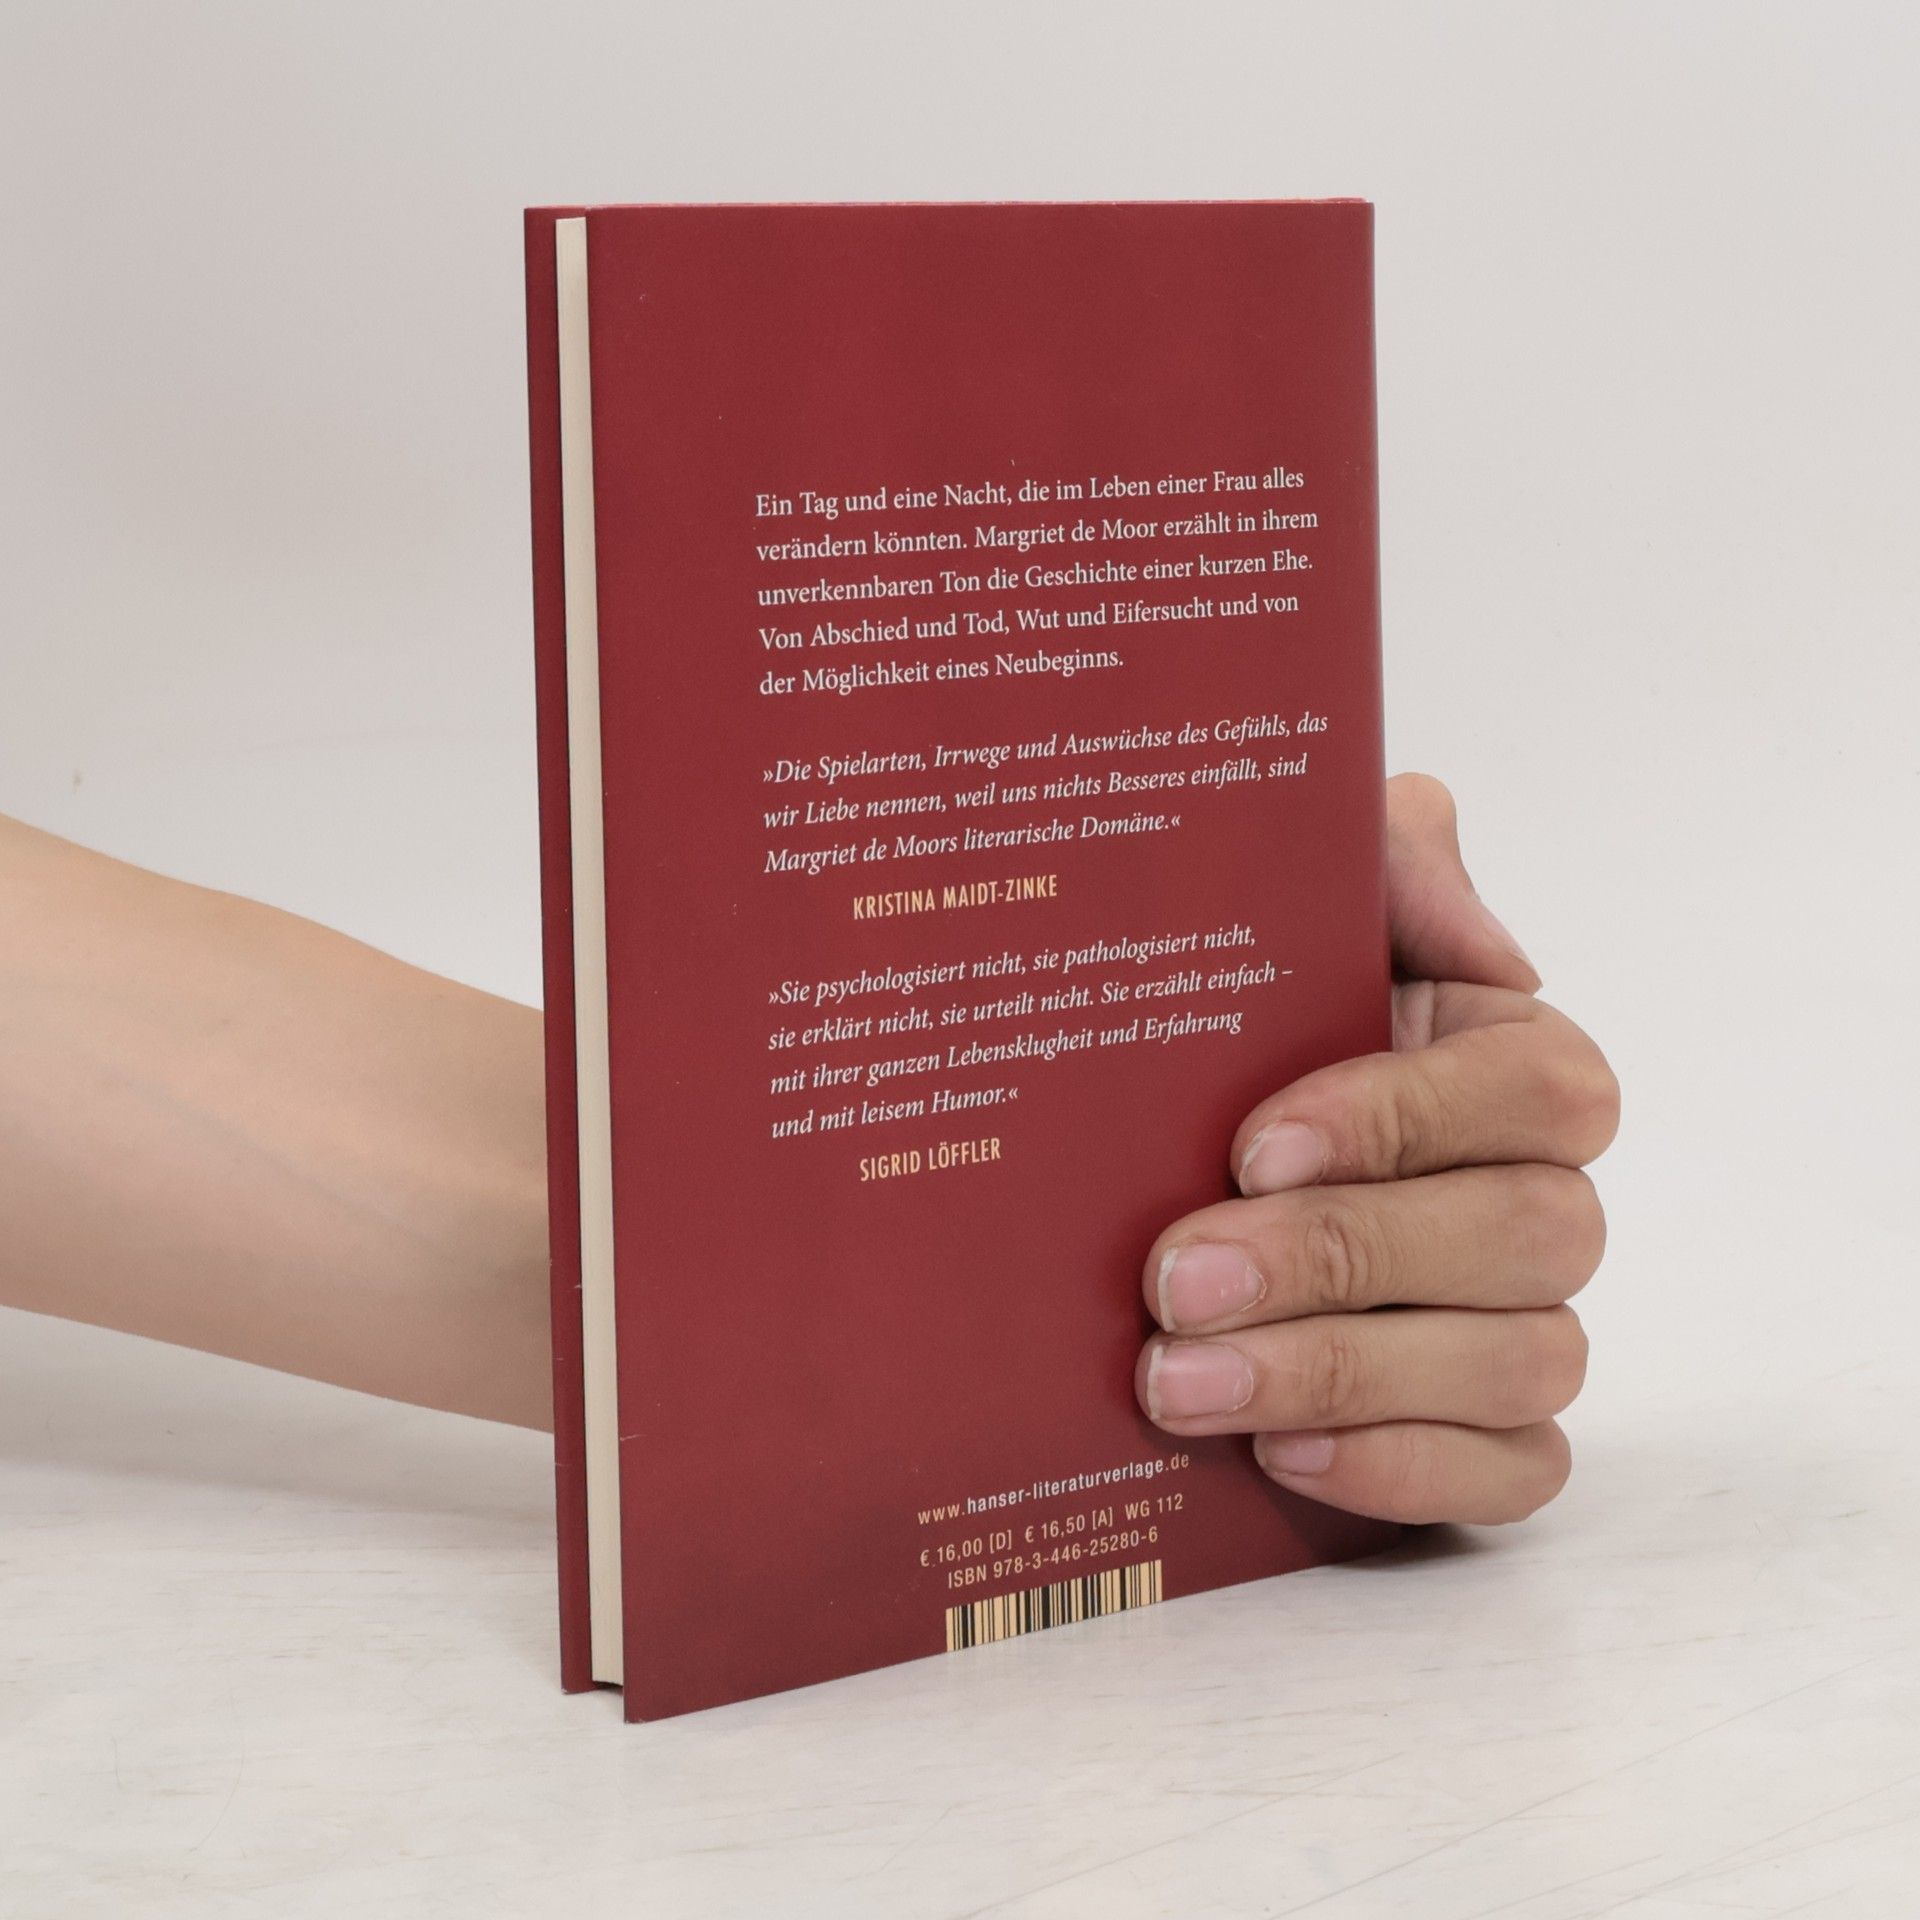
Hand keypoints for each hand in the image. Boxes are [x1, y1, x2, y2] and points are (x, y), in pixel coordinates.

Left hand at [1134, 774, 1618, 1524]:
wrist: (1159, 1148)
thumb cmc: (1238, 1020)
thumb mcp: (1297, 901)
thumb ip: (1390, 860)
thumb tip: (1491, 949)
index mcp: (1510, 1062)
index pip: (1539, 1088)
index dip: (1409, 1119)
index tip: (1253, 1145)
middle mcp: (1541, 1191)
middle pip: (1529, 1236)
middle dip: (1342, 1261)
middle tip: (1175, 1280)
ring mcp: (1526, 1318)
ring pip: (1521, 1364)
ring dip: (1343, 1376)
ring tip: (1178, 1382)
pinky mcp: (1491, 1431)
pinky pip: (1515, 1473)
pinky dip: (1405, 1468)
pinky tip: (1279, 1454)